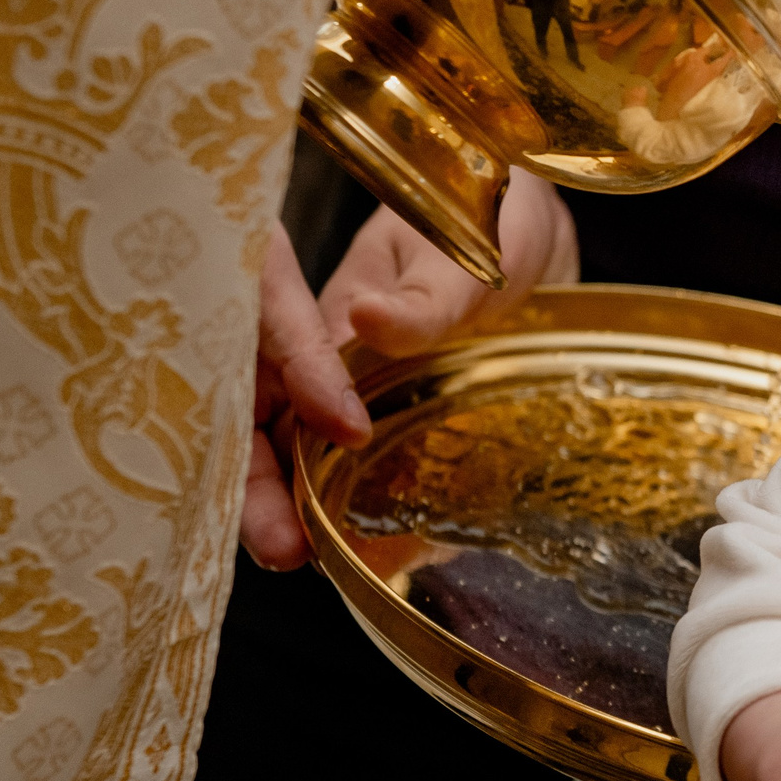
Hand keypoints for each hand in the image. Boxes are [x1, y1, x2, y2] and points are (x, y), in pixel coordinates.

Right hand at [239, 171, 579, 570]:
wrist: (528, 230)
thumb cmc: (486, 220)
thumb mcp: (459, 252)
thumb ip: (423, 296)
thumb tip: (366, 319)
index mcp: (316, 308)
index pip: (268, 352)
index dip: (285, 399)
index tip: (324, 448)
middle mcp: (313, 357)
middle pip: (252, 422)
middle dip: (254, 488)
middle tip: (280, 547)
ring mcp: (341, 395)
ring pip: (289, 457)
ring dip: (289, 511)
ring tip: (305, 560)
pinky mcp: (378, 427)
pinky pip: (347, 475)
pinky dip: (351, 516)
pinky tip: (371, 555)